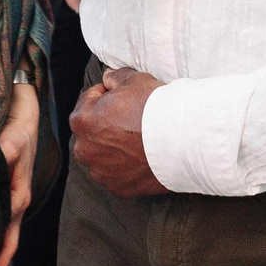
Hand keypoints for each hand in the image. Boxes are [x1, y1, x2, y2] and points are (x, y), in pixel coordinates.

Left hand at [0, 82, 38, 265]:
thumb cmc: (18, 124)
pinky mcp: (6, 197)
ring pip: (2, 238)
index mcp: (18, 193)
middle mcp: (16, 202)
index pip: (5, 231)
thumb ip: (5, 148)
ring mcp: (12, 201)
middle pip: (5, 243)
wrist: (25, 113)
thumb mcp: (14, 133)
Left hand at [68, 68, 169, 198]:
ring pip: (103, 155)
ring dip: (114, 147)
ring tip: (139, 140)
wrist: (183, 142)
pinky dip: (125, 167)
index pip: (89, 100)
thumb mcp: (135, 80)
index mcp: (82, 120)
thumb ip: (115, 77)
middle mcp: (85, 150)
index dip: (108, 95)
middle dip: (107, 124)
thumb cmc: (156, 109)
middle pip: (93, 130)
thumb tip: (108, 77)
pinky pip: (116, 174)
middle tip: (133, 119)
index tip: (126, 98)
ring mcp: (100, 172)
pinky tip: (142, 157)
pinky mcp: (117, 188)